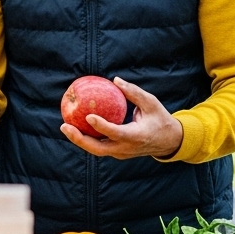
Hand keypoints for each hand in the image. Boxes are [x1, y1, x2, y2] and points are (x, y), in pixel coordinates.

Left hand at [61, 77, 183, 158]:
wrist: (169, 142)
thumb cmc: (159, 119)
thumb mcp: (152, 103)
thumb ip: (134, 93)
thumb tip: (115, 80)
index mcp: (137, 136)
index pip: (116, 133)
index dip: (102, 126)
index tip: (88, 116)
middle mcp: (127, 148)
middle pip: (99, 149)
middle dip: (79, 139)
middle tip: (65, 126)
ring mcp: (121, 153)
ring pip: (96, 150)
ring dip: (79, 140)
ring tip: (64, 126)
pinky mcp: (117, 153)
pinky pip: (99, 146)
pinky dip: (86, 138)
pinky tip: (74, 126)